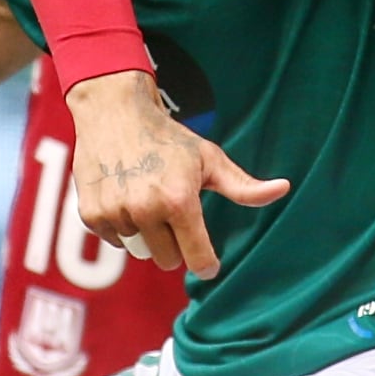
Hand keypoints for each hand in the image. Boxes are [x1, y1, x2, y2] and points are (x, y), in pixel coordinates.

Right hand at [66, 70, 288, 278]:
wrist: (114, 111)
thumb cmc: (167, 137)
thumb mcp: (209, 158)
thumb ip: (243, 186)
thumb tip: (283, 189)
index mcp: (179, 200)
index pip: (197, 259)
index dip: (206, 263)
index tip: (209, 263)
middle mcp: (145, 210)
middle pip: (167, 260)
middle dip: (173, 242)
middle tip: (171, 210)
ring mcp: (116, 214)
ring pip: (140, 250)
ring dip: (146, 231)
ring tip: (144, 195)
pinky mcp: (91, 216)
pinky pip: (115, 241)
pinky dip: (122, 226)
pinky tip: (124, 195)